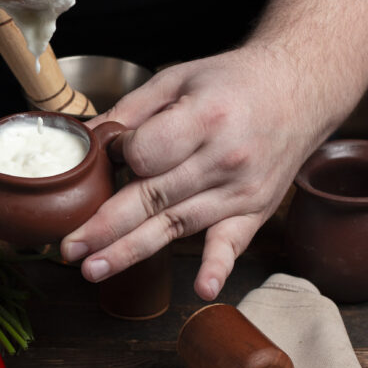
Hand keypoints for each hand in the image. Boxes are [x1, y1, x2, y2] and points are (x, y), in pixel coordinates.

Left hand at [60, 0, 367, 299]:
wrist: (298, 89)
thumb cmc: (232, 82)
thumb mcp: (178, 79)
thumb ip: (131, 110)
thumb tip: (86, 137)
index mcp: (204, 119)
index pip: (145, 153)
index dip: (120, 155)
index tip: (113, 152)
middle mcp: (224, 159)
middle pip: (152, 198)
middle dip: (104, 226)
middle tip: (69, 248)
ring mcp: (241, 190)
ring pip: (177, 226)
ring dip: (133, 250)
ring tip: (93, 269)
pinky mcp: (254, 211)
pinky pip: (233, 243)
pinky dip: (218, 266)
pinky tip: (202, 289)